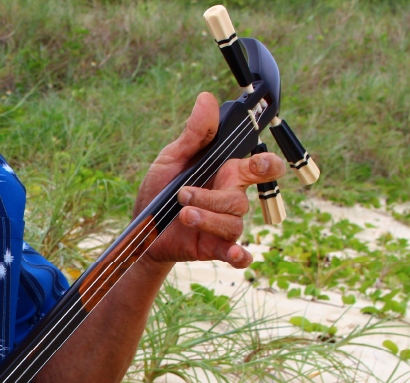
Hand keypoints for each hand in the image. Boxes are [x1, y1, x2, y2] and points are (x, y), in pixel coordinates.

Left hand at [136, 92, 286, 269]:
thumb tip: (206, 99)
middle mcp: (230, 197)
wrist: (141, 228)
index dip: (267, 164)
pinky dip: (238, 255)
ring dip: (207, 218)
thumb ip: (194, 134)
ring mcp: (224, 223)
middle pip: (240, 197)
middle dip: (212, 197)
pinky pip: (235, 252)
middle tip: (184, 194)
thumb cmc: (160, 189)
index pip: (260, 166)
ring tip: (182, 214)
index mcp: (226, 172)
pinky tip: (235, 255)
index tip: (260, 163)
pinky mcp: (214, 247)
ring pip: (233, 222)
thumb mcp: (172, 158)